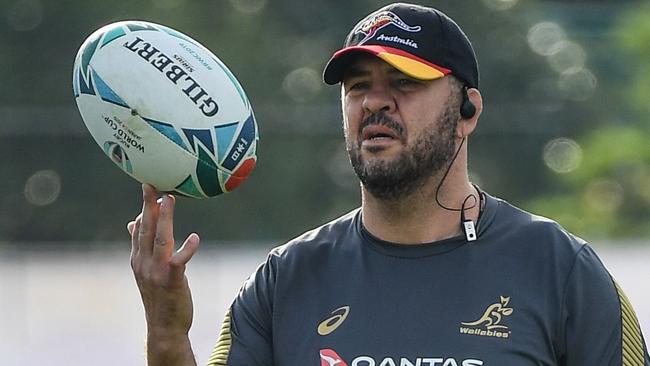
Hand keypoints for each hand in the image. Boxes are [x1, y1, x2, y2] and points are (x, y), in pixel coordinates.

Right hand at [128, 184, 198, 364]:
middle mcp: (143, 263)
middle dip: (148, 206)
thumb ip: (141, 247)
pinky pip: (179, 260)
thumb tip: (131, 222)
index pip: (138, 229)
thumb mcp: (145, 270)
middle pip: (145, 229)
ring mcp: (156, 271)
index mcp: (137, 259)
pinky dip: (188, 248)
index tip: (148, 187)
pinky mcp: (171, 280)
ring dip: (164, 218)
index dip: (143, 209)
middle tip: (151, 185)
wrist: (164, 327)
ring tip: (169, 199)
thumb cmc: (159, 296)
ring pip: (160, 239)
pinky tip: (195, 237)